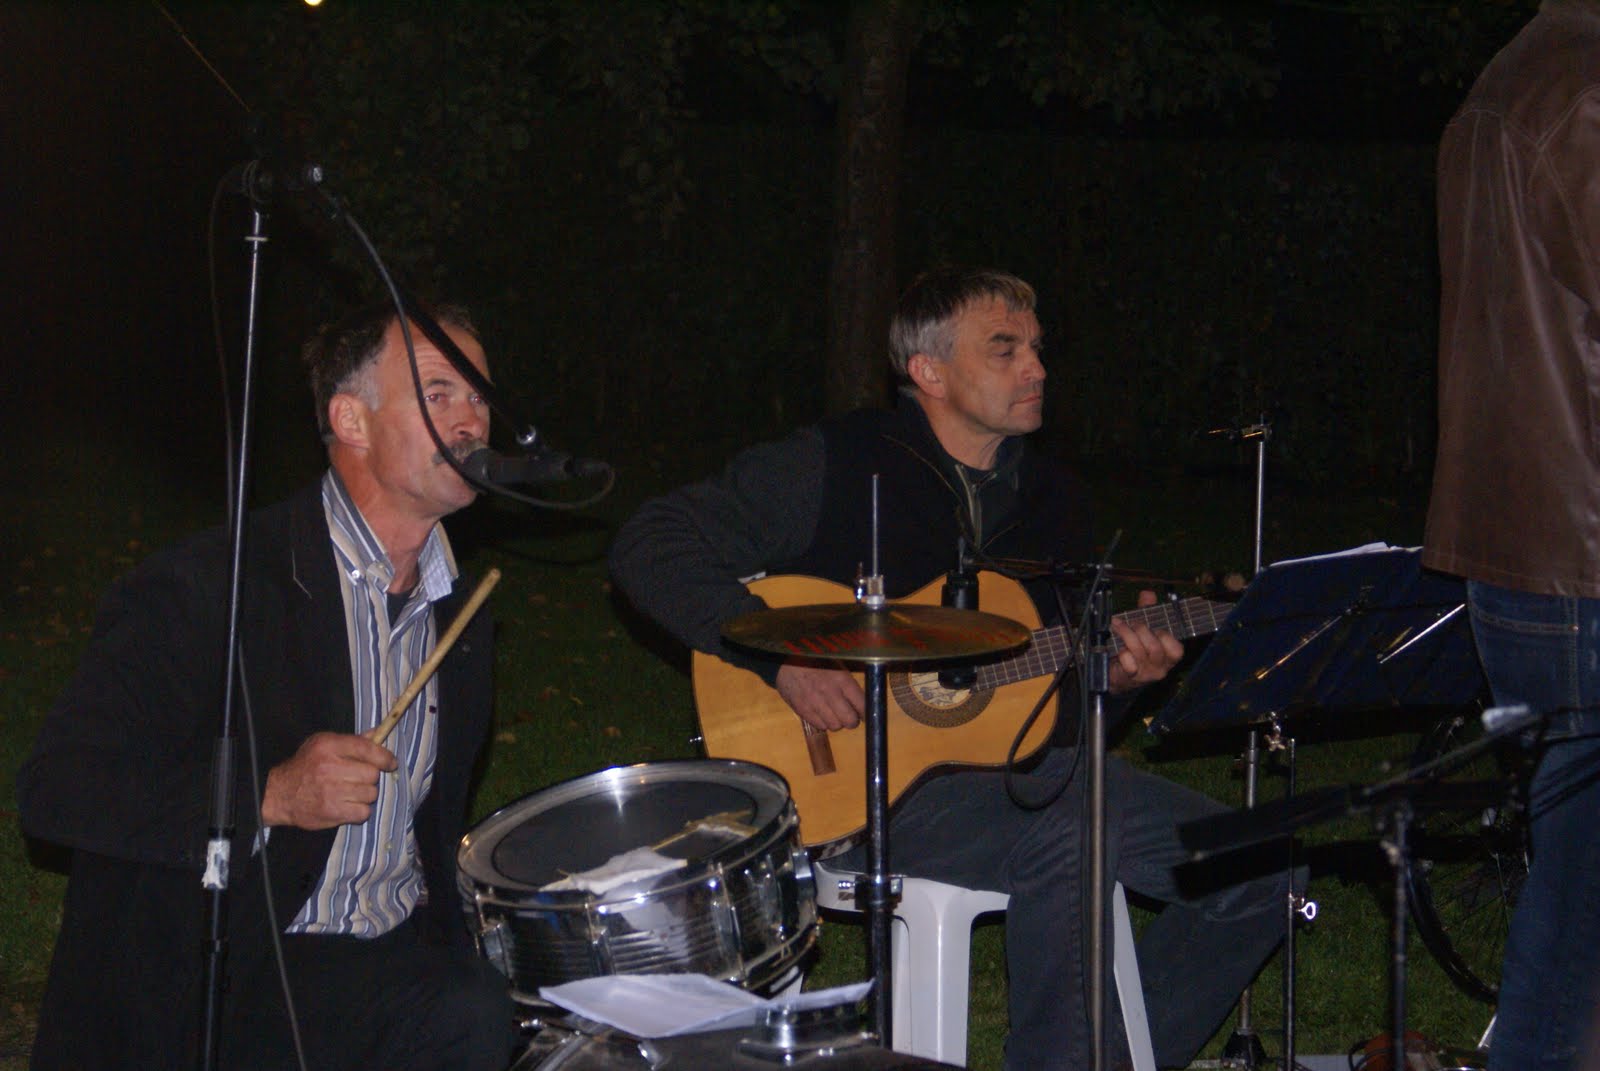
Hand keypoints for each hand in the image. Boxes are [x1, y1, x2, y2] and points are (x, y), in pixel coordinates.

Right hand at [260, 731, 398, 830]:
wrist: (280, 794)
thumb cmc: (305, 766)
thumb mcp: (323, 744)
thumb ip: (352, 741)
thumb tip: (378, 733)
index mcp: (328, 746)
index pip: (367, 748)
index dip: (384, 757)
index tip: (390, 763)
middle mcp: (329, 767)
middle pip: (372, 774)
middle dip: (370, 777)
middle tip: (359, 779)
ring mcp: (330, 791)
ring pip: (370, 794)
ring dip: (365, 794)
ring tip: (352, 792)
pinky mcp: (331, 811)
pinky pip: (363, 812)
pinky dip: (359, 811)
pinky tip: (348, 805)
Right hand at [775, 664, 864, 731]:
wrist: (786, 663)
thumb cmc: (816, 663)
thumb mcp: (837, 668)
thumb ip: (850, 686)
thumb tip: (864, 704)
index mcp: (842, 680)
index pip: (862, 705)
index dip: (865, 713)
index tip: (864, 714)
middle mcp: (830, 693)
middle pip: (850, 721)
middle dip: (852, 721)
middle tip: (849, 716)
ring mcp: (815, 703)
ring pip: (835, 726)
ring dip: (836, 723)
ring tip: (833, 713)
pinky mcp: (803, 710)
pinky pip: (820, 726)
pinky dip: (823, 723)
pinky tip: (820, 713)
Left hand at [1107, 590, 1183, 693]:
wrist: (1117, 673)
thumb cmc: (1134, 649)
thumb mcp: (1143, 628)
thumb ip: (1147, 611)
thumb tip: (1148, 593)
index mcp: (1169, 657)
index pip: (1177, 649)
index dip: (1164, 635)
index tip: (1154, 627)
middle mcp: (1160, 667)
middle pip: (1155, 647)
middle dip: (1140, 629)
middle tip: (1130, 622)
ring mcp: (1146, 674)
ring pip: (1139, 651)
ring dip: (1126, 634)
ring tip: (1118, 625)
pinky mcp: (1131, 677)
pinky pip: (1128, 663)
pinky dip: (1122, 653)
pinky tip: (1118, 650)